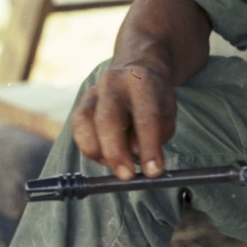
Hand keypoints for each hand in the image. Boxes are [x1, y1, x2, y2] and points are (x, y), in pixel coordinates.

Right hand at [70, 62, 176, 179]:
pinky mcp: (81, 104)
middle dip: (116, 153)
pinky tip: (105, 157)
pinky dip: (90, 148)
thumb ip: (157, 135)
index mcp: (141, 82)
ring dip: (100, 152)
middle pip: (107, 120)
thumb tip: (137, 158)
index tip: (154, 172)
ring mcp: (93, 92)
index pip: (145, 117)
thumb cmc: (155, 99)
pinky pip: (78, 130)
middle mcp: (113, 83)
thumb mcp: (167, 113)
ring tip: (120, 165)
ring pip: (86, 125)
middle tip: (127, 176)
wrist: (138, 69)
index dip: (149, 147)